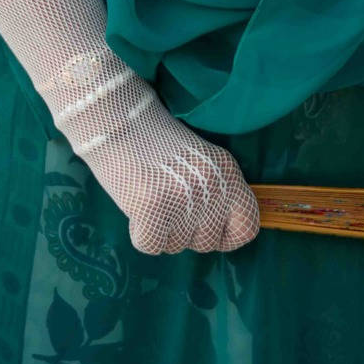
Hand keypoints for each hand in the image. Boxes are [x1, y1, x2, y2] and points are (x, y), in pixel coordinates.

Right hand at [58, 58, 259, 256]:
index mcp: (228, 173)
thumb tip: (218, 235)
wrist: (117, 117)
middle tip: (167, 202)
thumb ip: (214, 193)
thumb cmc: (154, 140)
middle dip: (185, 232)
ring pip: (176, 246)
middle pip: (207, 243)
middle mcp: (213, 188)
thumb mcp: (200, 162)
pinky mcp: (154, 209)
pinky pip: (151, 245)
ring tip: (150, 194)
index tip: (207, 230)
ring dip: (161, 229)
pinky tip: (137, 205)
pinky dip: (140, 232)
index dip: (226, 236)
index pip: (246, 227)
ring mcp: (185, 199)